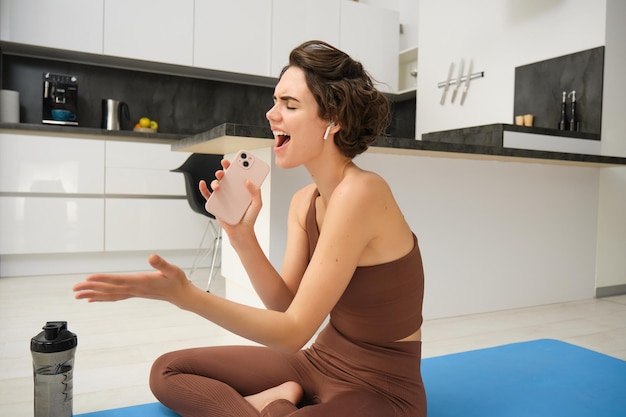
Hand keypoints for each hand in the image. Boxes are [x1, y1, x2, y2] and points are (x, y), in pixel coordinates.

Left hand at [73, 254, 192, 305]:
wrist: (180, 294)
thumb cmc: (176, 281)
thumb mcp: (172, 269)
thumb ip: (162, 264)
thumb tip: (152, 257)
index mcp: (141, 282)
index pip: (118, 280)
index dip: (103, 279)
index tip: (89, 278)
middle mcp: (134, 290)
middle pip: (109, 290)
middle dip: (91, 288)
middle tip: (75, 288)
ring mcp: (133, 293)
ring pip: (109, 295)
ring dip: (92, 295)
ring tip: (77, 295)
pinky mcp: (133, 294)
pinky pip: (114, 297)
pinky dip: (102, 298)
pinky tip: (92, 300)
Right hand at [199, 158, 263, 238]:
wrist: (241, 232)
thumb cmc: (249, 218)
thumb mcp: (257, 204)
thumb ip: (256, 192)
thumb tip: (248, 181)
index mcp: (242, 189)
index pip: (239, 174)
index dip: (238, 166)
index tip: (239, 160)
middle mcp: (232, 190)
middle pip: (227, 176)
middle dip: (226, 168)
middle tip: (226, 165)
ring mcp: (223, 196)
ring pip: (217, 184)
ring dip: (216, 180)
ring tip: (219, 184)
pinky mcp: (216, 204)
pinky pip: (207, 195)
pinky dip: (203, 188)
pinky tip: (203, 183)